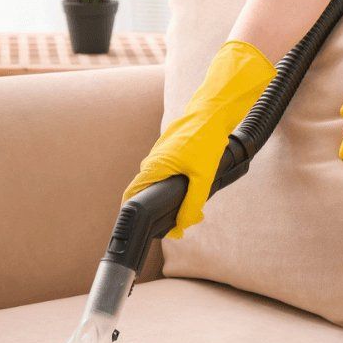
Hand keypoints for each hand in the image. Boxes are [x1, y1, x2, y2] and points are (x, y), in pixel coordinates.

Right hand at [123, 41, 274, 237]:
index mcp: (153, 168)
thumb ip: (192, 204)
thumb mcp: (202, 177)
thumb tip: (182, 225)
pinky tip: (193, 190)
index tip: (146, 230)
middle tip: (178, 227)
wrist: (211, 113)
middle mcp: (151, 162)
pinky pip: (167, 174)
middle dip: (160, 213)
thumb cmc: (205, 141)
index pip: (131, 197)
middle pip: (146, 193)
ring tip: (190, 212)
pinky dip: (176, 185)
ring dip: (170, 199)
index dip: (134, 216)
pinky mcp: (170, 152)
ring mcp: (160, 156)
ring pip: (159, 184)